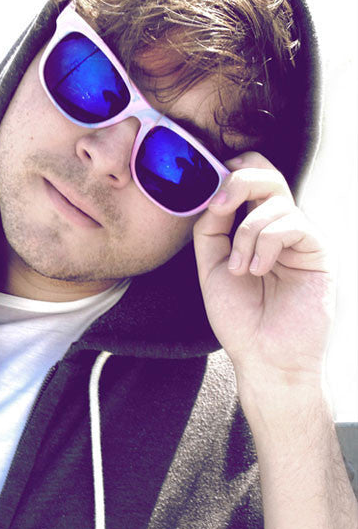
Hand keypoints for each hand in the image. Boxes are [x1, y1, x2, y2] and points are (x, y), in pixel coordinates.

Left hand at [193, 152, 334, 388]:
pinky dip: (266, 244)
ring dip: (246, 233)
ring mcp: (300, 237)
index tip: (210, 192)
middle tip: (219, 207)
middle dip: (238, 182)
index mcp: (255, 227)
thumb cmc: (239, 317)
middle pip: (267, 174)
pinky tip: (259, 270)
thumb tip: (213, 194)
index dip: (232, 171)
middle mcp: (279, 227)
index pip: (252, 178)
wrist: (264, 356)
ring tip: (241, 269)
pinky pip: (291, 223)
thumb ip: (210, 229)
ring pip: (275, 200)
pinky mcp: (317, 250)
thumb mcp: (211, 266)